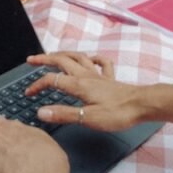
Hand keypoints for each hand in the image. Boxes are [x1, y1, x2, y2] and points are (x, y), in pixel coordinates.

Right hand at [26, 52, 155, 130]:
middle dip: (45, 59)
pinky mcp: (110, 80)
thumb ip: (63, 114)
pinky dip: (92, 58)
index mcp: (79, 85)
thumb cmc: (118, 113)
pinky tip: (89, 59)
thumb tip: (41, 112)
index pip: (52, 80)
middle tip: (31, 60)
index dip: (37, 85)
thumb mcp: (87, 118)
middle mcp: (87, 76)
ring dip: (63, 54)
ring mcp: (99, 76)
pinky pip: (100, 63)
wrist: (143, 105)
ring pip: (78, 58)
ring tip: (53, 55)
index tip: (28, 94)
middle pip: (62, 61)